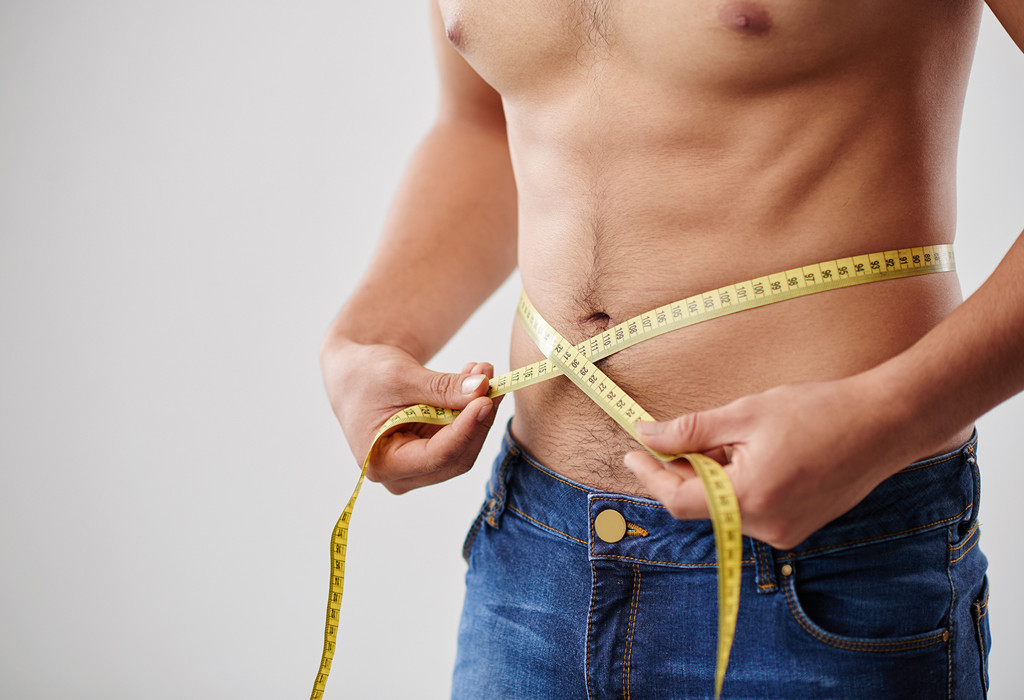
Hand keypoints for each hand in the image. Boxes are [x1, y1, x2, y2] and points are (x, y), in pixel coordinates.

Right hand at [321, 340, 502, 493]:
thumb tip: (482, 388)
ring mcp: (418, 468)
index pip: (437, 456)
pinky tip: (475, 383)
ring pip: (464, 448)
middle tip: (491, 379)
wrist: (354, 374)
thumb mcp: (401, 377)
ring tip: (483, 371)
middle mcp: (402, 475)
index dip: (466, 428)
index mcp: (382, 463)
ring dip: (479, 412)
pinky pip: (462, 438)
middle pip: (456, 457)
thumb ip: (441, 387)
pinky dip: (472, 411)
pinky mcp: (431, 454)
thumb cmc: (365, 376)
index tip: (485, 399)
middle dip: (478, 418)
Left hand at [623, 375, 913, 549]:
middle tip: (671, 436)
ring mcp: (785, 531)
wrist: (885, 423)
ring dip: (710, 477)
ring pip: (724, 507)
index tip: (630, 452)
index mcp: (750, 498)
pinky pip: (749, 509)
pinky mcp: (798, 526)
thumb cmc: (819, 411)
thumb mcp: (745, 413)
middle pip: (701, 505)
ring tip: (727, 438)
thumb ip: (691, 430)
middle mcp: (767, 526)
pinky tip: (747, 454)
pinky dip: (735, 485)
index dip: (650, 475)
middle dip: (681, 472)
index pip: (679, 499)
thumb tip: (646, 435)